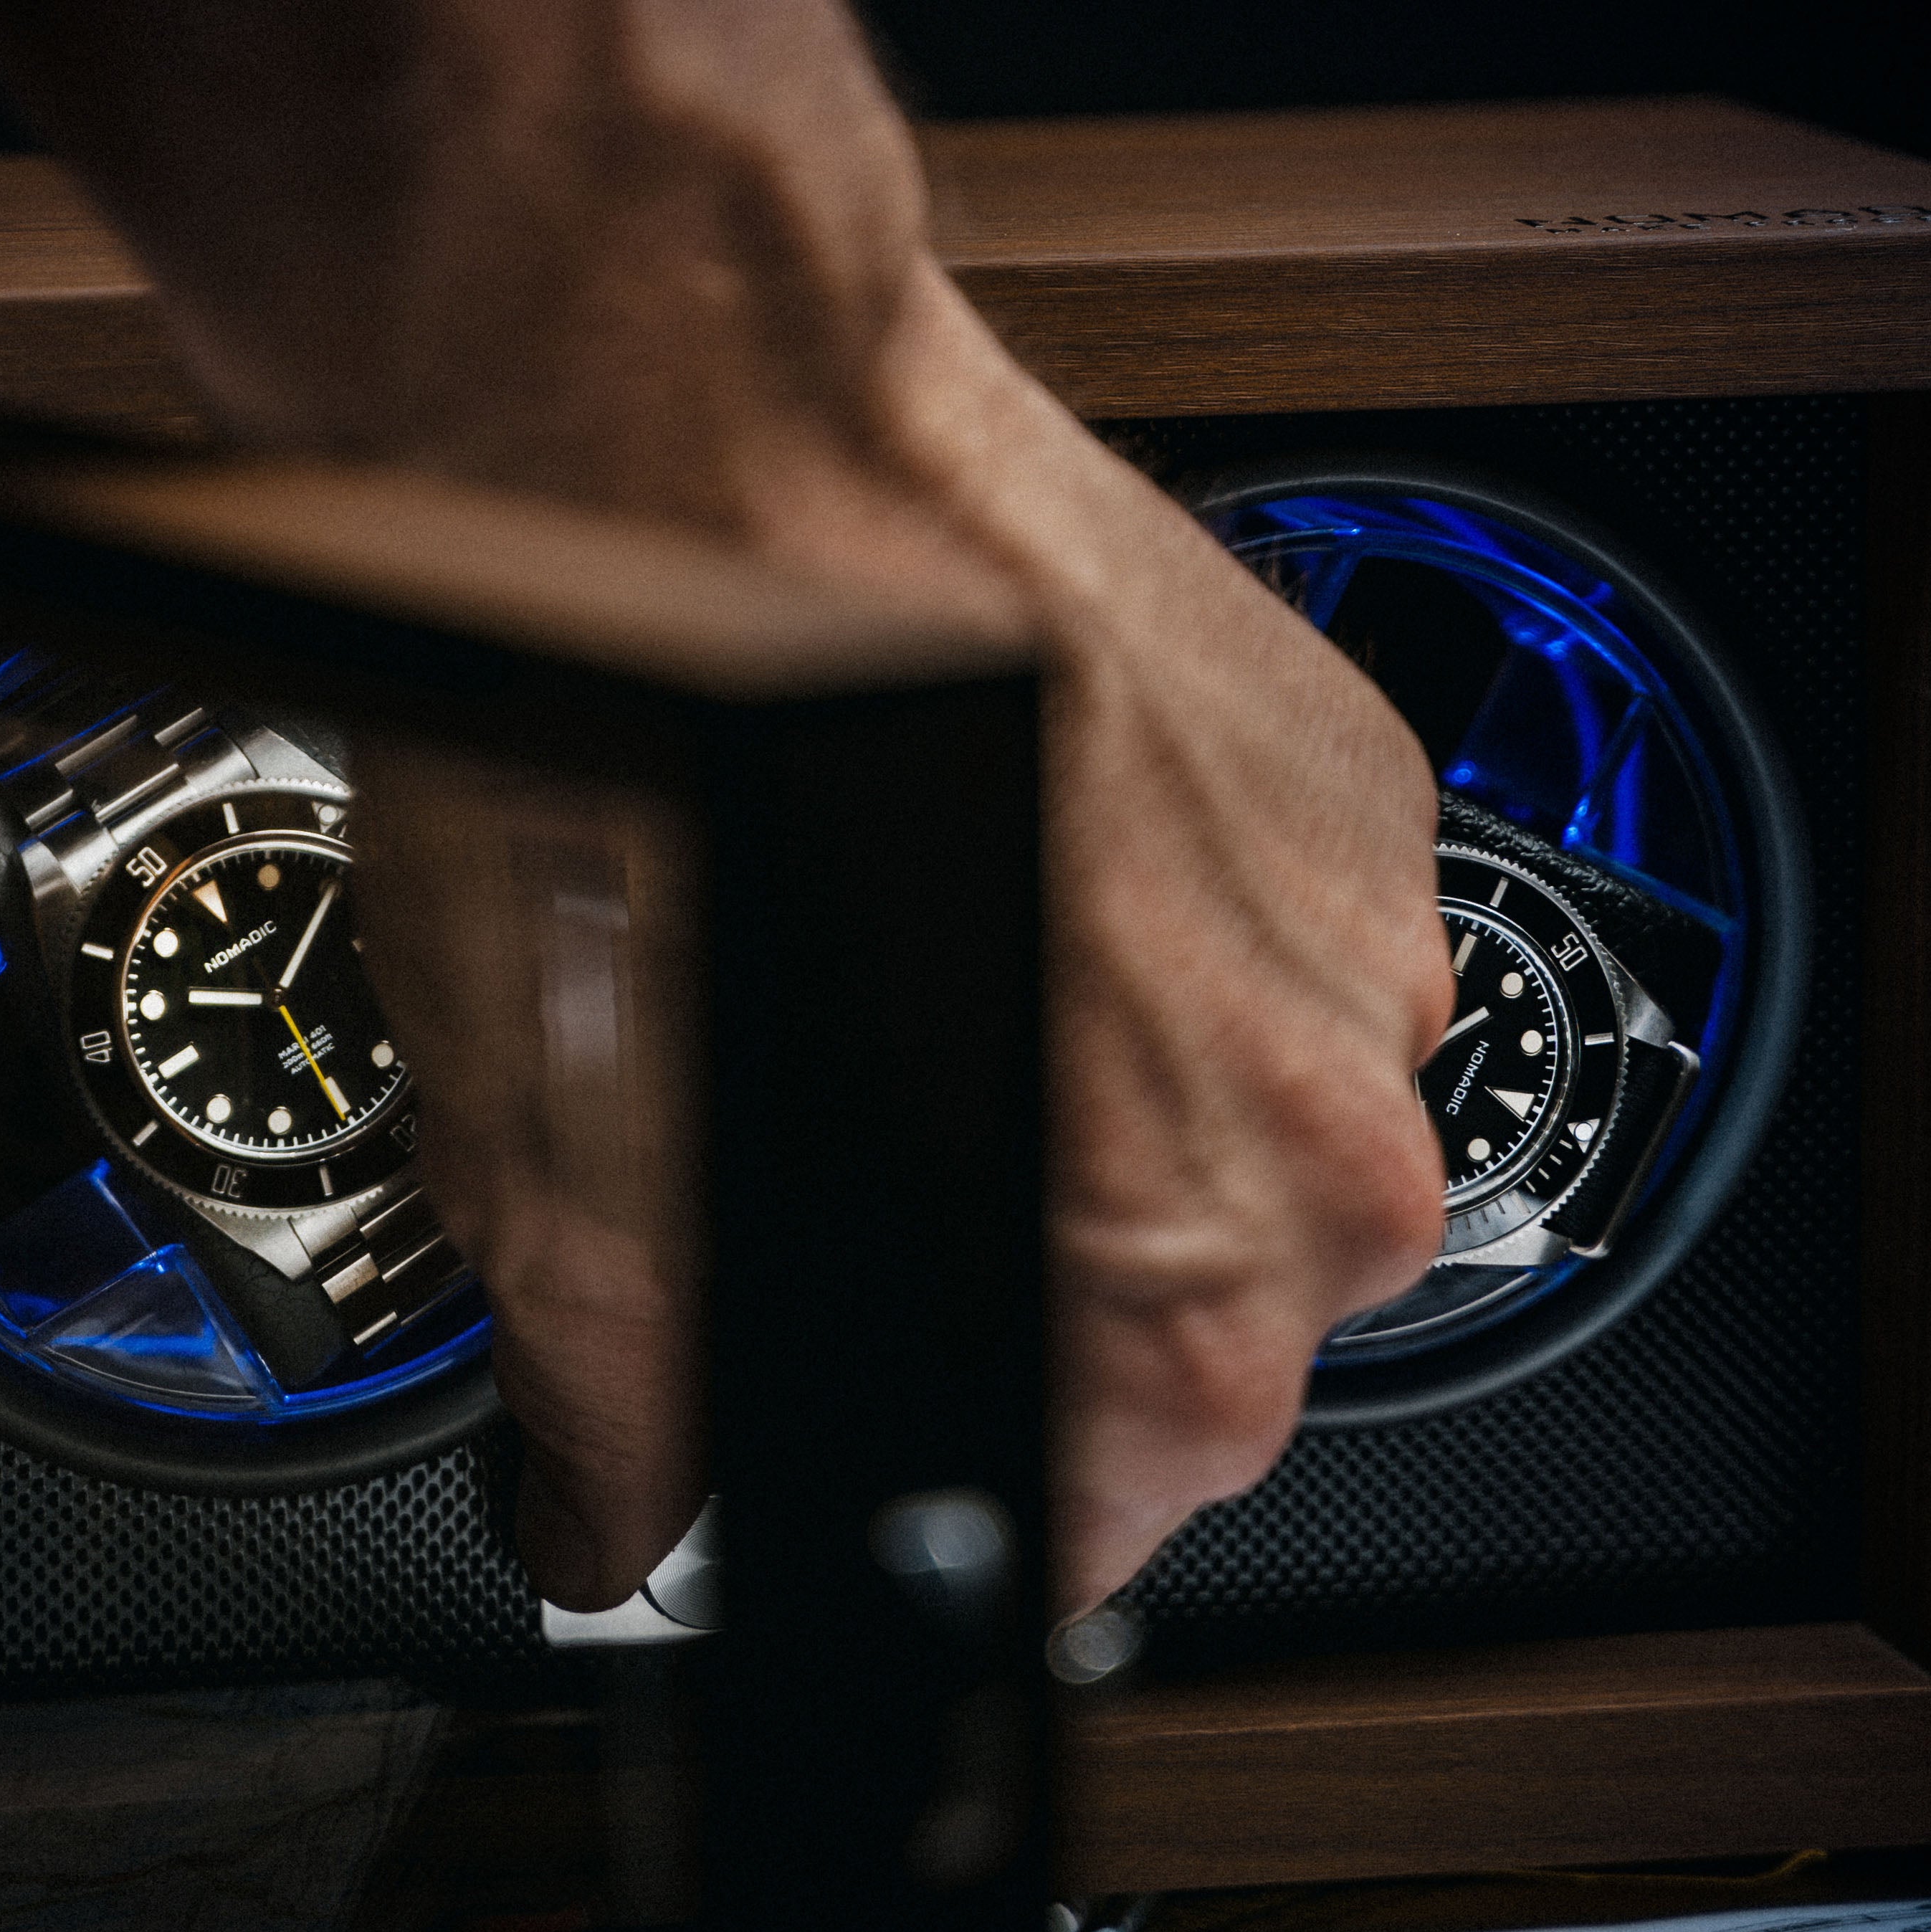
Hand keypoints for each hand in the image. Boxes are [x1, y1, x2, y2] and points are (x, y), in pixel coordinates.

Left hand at [336, 108, 1451, 1612]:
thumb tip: (620, 1512)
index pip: (1097, 1522)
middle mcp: (1324, 1142)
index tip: (873, 1397)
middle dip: (1029, 1276)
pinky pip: (1279, 952)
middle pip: (1197, 1334)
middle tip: (853, 1137)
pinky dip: (1158, 934)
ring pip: (1251, 1132)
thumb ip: (632, 1404)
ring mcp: (1365, 946)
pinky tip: (1003, 853)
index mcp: (1170, 1300)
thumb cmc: (643, 751)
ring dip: (1110, 1092)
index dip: (945, 1466)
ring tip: (923, 961)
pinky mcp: (1357, 784)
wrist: (697, 409)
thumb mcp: (565, 1167)